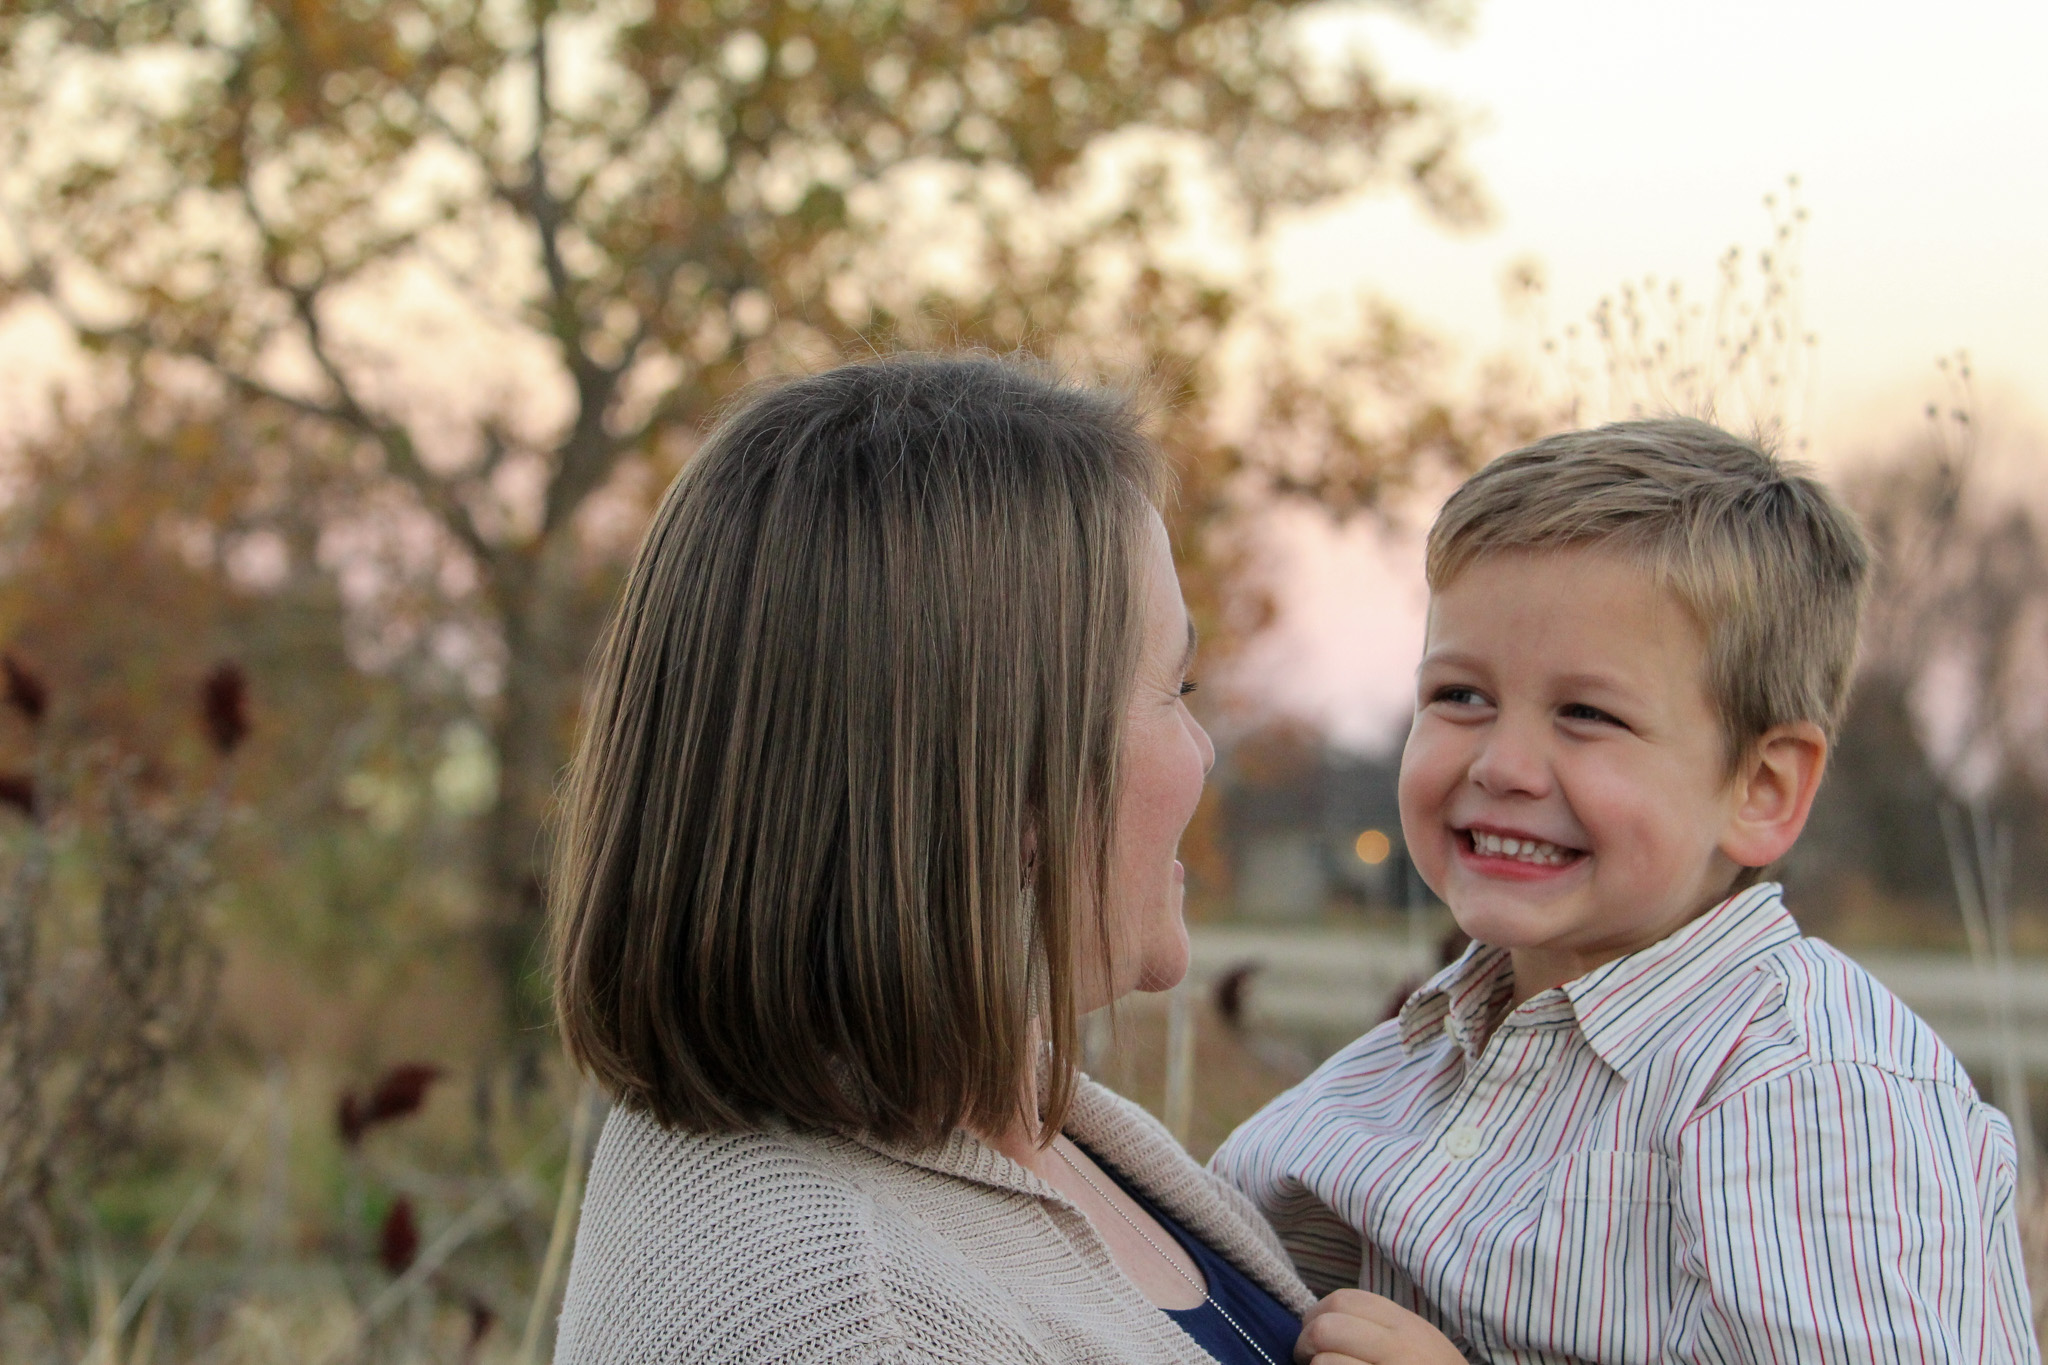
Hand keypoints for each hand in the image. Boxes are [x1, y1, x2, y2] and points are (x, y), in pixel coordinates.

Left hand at [1293, 1289, 1465, 1364]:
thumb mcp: (1418, 1344)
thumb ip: (1381, 1329)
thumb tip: (1323, 1320)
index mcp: (1407, 1326)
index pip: (1344, 1300)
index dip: (1316, 1314)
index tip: (1313, 1334)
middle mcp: (1401, 1348)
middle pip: (1327, 1327)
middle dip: (1304, 1343)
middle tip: (1305, 1359)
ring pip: (1325, 1361)